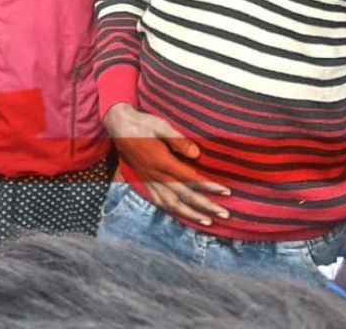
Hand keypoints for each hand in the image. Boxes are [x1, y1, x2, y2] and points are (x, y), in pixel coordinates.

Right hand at [103, 103, 229, 224]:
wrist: (119, 125)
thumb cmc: (143, 123)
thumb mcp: (161, 126)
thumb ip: (178, 140)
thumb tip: (196, 154)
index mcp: (162, 162)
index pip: (190, 179)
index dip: (209, 187)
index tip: (226, 192)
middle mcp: (156, 175)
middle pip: (184, 196)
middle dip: (206, 206)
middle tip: (225, 214)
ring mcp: (149, 180)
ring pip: (171, 203)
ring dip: (190, 214)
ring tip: (207, 221)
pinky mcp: (145, 180)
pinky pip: (158, 201)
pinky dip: (172, 210)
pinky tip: (182, 214)